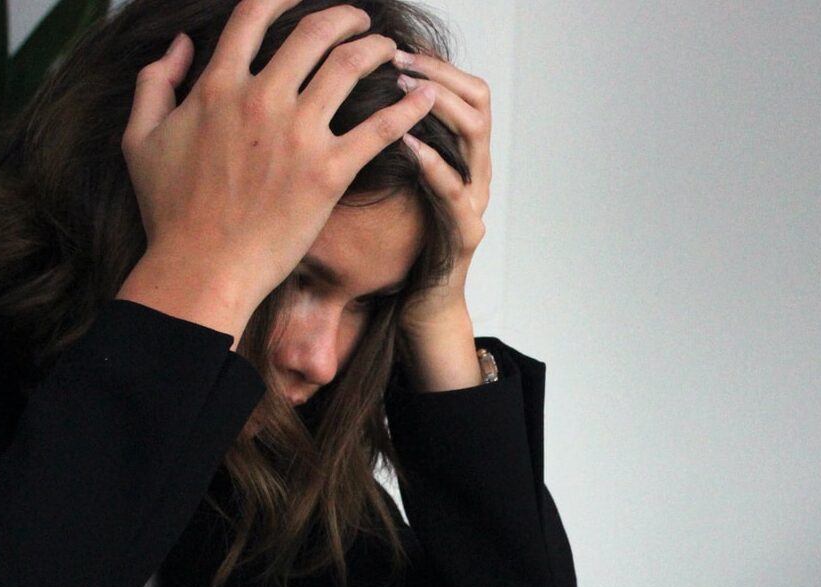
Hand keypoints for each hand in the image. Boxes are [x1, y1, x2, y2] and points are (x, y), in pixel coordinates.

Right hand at [116, 1, 435, 342]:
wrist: (201, 268)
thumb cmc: (170, 213)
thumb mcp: (140, 139)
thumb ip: (155, 82)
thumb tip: (180, 45)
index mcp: (217, 86)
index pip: (254, 16)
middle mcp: (261, 99)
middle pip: (313, 32)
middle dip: (345, 18)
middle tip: (361, 21)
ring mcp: (297, 135)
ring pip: (349, 67)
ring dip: (377, 49)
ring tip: (391, 50)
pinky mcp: (328, 174)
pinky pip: (379, 129)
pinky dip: (407, 107)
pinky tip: (425, 97)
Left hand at [394, 50, 491, 390]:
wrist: (419, 307)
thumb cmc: (399, 245)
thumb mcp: (389, 182)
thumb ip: (381, 142)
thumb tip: (343, 95)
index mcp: (459, 154)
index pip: (463, 87)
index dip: (434, 62)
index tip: (396, 45)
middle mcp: (475, 171)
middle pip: (477, 100)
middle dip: (437, 73)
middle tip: (397, 59)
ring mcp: (475, 201)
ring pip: (476, 135)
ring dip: (438, 106)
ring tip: (402, 90)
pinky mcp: (466, 234)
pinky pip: (456, 191)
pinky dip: (433, 163)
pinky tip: (407, 144)